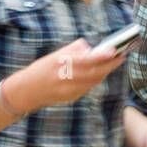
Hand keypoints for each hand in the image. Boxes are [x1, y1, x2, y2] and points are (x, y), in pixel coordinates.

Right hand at [7, 38, 125, 113]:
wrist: (26, 91)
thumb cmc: (41, 69)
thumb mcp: (55, 55)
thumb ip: (74, 51)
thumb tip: (91, 48)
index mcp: (60, 64)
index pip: (86, 60)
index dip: (101, 57)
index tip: (113, 51)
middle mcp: (65, 78)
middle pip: (94, 73)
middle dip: (110, 65)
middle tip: (121, 57)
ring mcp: (68, 90)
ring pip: (93, 81)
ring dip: (105, 72)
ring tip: (113, 63)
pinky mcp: (70, 98)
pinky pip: (87, 88)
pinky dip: (96, 80)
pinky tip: (101, 73)